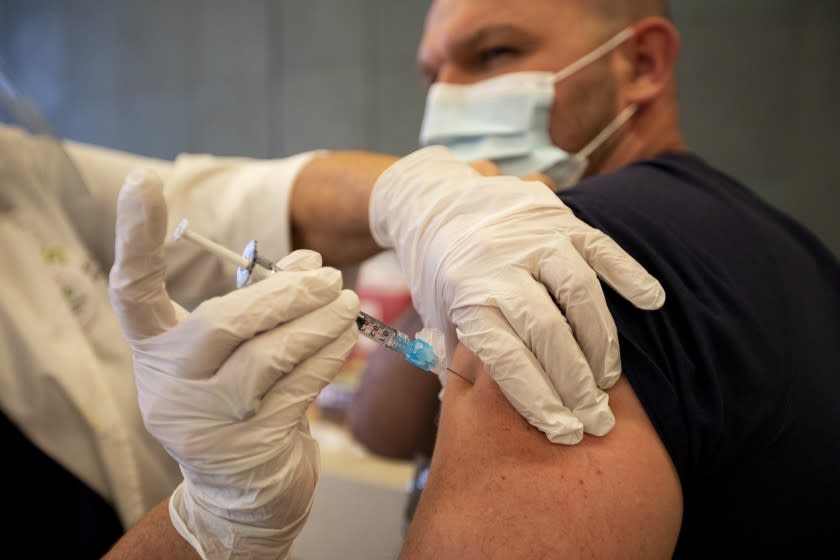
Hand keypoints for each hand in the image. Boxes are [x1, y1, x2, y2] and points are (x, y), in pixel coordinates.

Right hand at [109, 169, 358, 558]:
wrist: (240, 489)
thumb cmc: (237, 398)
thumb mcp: (233, 348)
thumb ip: (260, 301)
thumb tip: (309, 262)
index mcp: (154, 351)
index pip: (133, 292)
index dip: (134, 238)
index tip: (143, 181)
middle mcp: (168, 386)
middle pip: (221, 324)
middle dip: (282, 294)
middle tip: (328, 276)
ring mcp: (206, 421)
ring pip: (268, 357)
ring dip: (316, 323)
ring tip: (347, 301)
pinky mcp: (249, 444)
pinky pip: (296, 387)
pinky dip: (326, 355)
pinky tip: (345, 337)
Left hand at [369, 146, 664, 443]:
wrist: (436, 203)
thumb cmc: (442, 274)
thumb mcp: (438, 317)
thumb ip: (461, 359)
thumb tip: (480, 416)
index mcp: (465, 295)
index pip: (506, 356)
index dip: (537, 398)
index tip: (562, 430)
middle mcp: (498, 265)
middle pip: (546, 331)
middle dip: (575, 382)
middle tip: (595, 417)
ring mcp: (531, 240)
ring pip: (578, 292)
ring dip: (601, 343)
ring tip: (608, 379)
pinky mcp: (558, 218)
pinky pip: (600, 246)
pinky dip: (629, 273)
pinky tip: (651, 302)